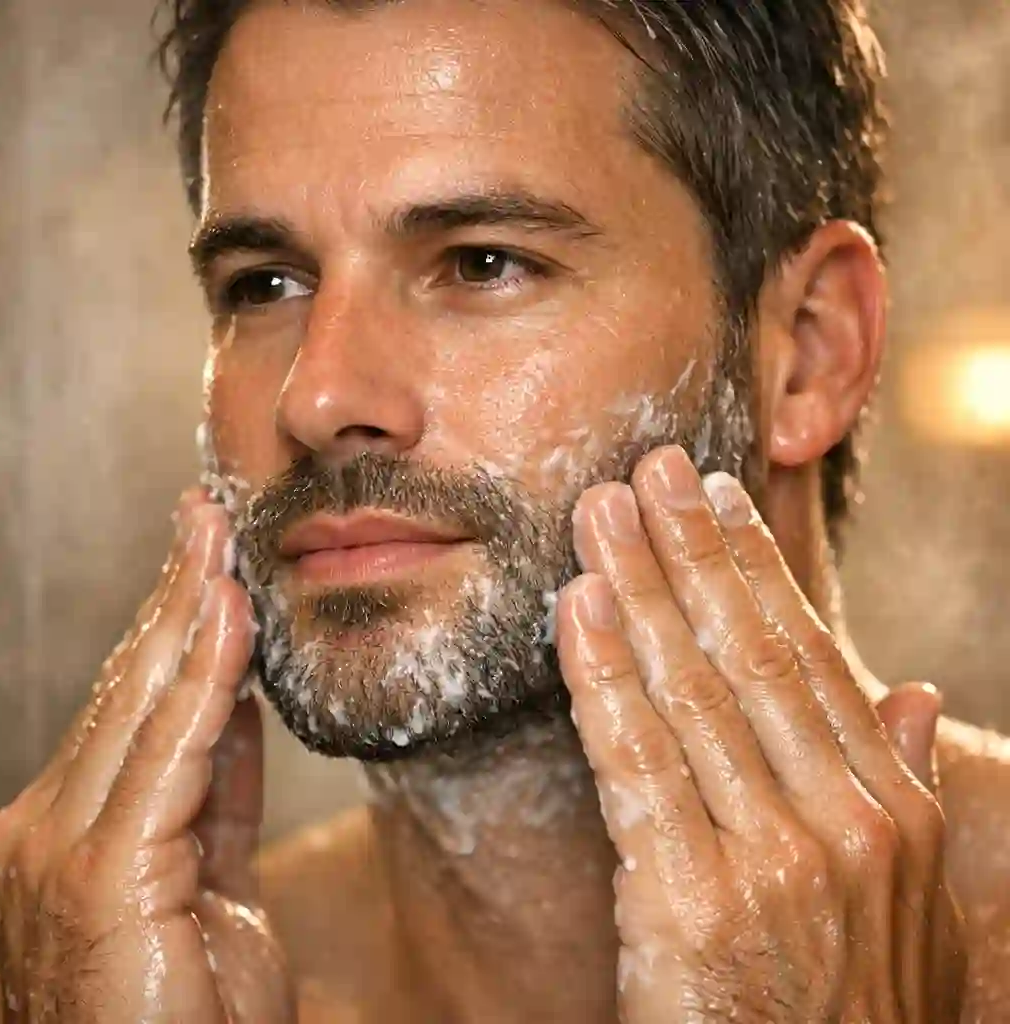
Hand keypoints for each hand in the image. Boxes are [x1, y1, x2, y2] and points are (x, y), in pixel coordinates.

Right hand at [0, 492, 292, 1022]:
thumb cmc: (187, 1015)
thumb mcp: (210, 883)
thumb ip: (214, 795)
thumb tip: (236, 706)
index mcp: (65, 839)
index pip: (135, 712)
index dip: (176, 633)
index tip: (205, 565)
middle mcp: (42, 838)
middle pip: (130, 693)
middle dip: (176, 598)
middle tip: (204, 518)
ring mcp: (56, 855)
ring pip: (142, 704)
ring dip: (188, 609)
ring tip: (215, 536)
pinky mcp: (97, 874)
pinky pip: (170, 748)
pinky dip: (206, 672)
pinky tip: (228, 609)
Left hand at [557, 446, 964, 1023]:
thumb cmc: (844, 1020)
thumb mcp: (909, 912)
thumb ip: (900, 793)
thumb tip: (906, 690)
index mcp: (893, 815)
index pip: (810, 659)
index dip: (759, 571)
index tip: (720, 501)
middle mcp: (844, 826)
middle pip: (749, 654)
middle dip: (694, 551)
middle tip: (653, 469)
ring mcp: (774, 865)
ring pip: (691, 691)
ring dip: (642, 587)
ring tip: (602, 511)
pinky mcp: (695, 908)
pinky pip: (637, 765)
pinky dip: (604, 675)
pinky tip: (579, 605)